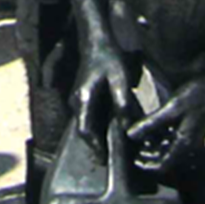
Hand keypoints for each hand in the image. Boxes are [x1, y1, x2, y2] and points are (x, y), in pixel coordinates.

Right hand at [70, 43, 141, 165]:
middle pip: (85, 130)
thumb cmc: (108, 59)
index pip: (85, 130)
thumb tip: (127, 128)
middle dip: (98, 145)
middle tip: (115, 157)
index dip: (94, 147)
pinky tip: (114, 128)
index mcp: (83, 99)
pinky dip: (99, 126)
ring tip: (117, 146)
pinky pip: (89, 117)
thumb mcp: (120, 80)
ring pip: (87, 124)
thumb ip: (123, 104)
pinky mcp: (82, 98)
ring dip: (99, 136)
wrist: (95, 42)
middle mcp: (76, 103)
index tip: (104, 160)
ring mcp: (77, 101)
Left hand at [126, 72, 204, 174]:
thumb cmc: (197, 96)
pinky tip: (152, 127)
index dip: (147, 165)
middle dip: (148, 156)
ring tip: (138, 138)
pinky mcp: (191, 128)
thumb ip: (150, 123)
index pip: (164, 165)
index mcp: (184, 144)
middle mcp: (189, 144)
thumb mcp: (171, 109)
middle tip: (133, 149)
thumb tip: (130, 135)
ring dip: (154, 145)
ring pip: (169, 147)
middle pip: (166, 158)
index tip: (133, 160)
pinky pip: (174, 138)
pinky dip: (162, 136)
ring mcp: (191, 136)